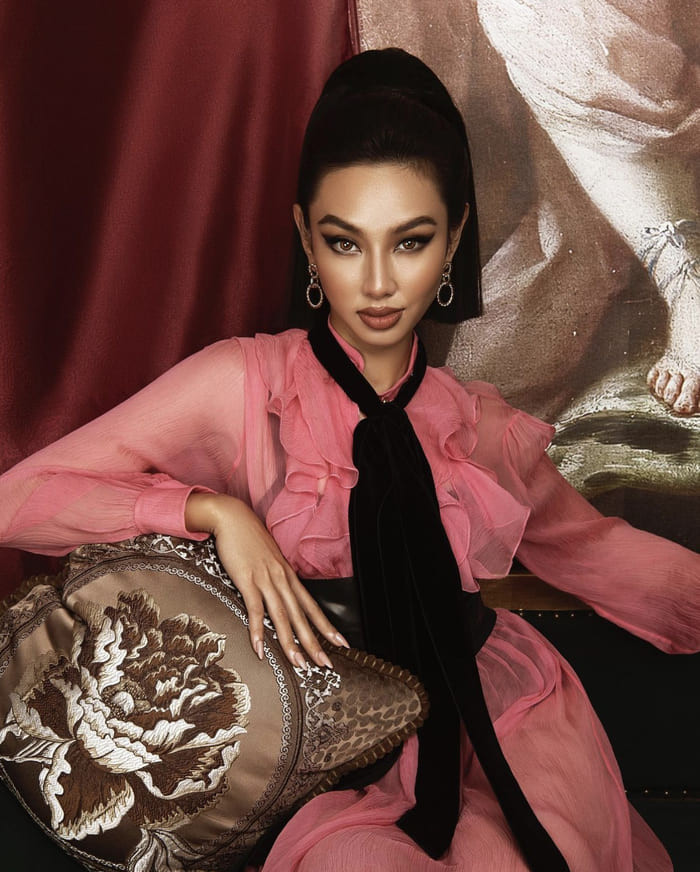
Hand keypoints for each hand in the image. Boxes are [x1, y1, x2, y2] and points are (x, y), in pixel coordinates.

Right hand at [185, 493, 348, 668]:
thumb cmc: (250, 540)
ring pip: (282, 616)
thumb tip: (281, 595)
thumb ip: (276, 578)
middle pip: (301, 616)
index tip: (341, 643)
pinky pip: (254, 609)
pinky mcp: (247, 580)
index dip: (327, 626)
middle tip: (326, 664)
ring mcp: (266, 580)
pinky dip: (257, 630)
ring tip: (299, 664)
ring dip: (290, 642)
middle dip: (314, 642)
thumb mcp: (270, 560)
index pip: (312, 606)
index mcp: (289, 576)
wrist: (233, 517)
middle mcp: (282, 579)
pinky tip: (260, 648)